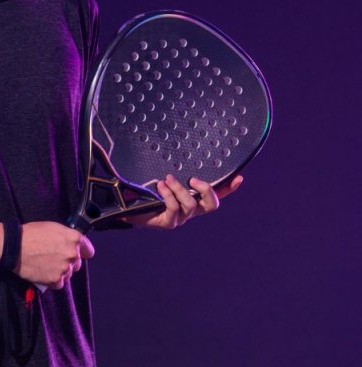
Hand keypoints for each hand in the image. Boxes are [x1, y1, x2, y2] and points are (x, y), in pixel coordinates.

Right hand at [15, 221, 94, 289]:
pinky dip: (53, 280)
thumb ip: (67, 236)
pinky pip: (59, 283)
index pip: (88, 250)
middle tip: (54, 258)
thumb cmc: (32, 233)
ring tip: (46, 266)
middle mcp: (73, 254)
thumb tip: (72, 244)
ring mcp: (65, 269)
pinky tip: (44, 273)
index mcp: (74, 239)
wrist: (15, 246)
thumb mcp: (53, 227)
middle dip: (68, 262)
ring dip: (60, 272)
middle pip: (77, 263)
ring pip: (68, 274)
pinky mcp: (55, 280)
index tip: (75, 253)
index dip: (81, 251)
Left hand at [125, 174, 243, 228]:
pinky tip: (160, 186)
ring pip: (191, 205)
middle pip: (212, 205)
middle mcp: (190, 210)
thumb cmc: (146, 190)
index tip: (239, 177)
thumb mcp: (162, 177)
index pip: (216, 194)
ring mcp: (180, 218)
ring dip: (180, 189)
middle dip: (206, 190)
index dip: (229, 188)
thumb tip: (174, 143)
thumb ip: (172, 167)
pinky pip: (174, 208)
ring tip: (168, 178)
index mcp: (193, 198)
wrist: (127, 207)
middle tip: (193, 179)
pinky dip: (169, 195)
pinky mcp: (167, 222)